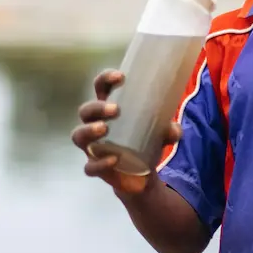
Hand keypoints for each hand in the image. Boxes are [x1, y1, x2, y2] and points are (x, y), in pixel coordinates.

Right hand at [72, 69, 180, 196]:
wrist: (142, 175)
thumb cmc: (144, 142)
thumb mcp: (161, 134)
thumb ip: (169, 130)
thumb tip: (174, 129)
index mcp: (109, 109)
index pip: (100, 87)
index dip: (106, 78)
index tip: (121, 77)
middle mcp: (95, 124)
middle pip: (86, 110)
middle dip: (97, 107)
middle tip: (115, 110)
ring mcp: (92, 147)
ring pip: (78, 135)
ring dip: (89, 130)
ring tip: (104, 129)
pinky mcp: (96, 167)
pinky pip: (90, 166)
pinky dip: (100, 163)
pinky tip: (114, 160)